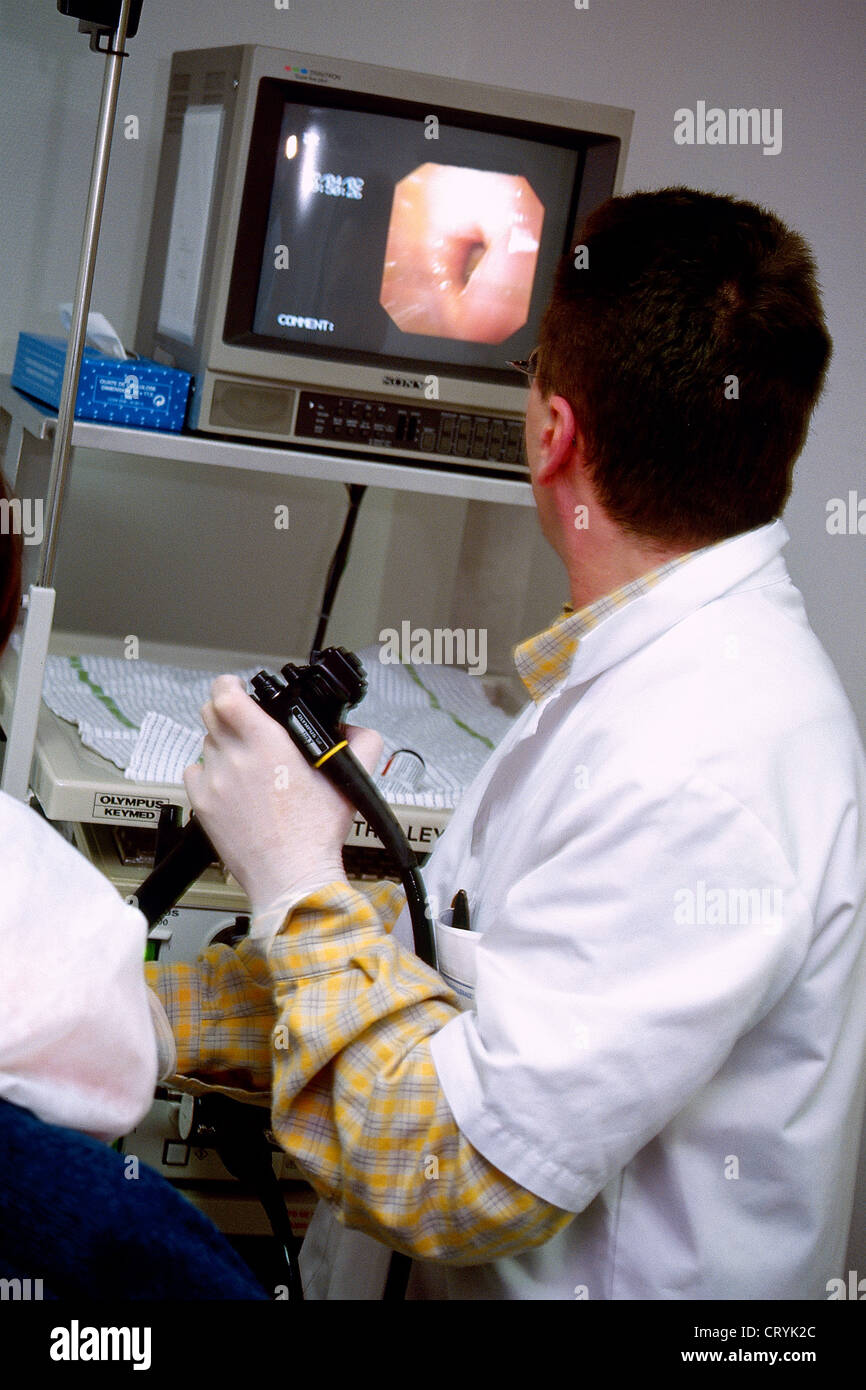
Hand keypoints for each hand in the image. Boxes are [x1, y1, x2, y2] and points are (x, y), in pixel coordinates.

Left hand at [184, 675, 382, 913]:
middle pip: (210, 713)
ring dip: (221, 744)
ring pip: (206, 743)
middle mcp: (235, 757)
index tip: (238, 689)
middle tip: (242, 723)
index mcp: (268, 743)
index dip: (229, 685)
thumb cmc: (315, 834)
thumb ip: (362, 746)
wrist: (291, 877)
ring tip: (243, 763)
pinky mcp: (203, 805)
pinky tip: (229, 785)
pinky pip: (194, 773)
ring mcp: (215, 781)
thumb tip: (358, 730)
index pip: (226, 694)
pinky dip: (207, 773)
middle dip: (226, 712)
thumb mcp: (349, 781)